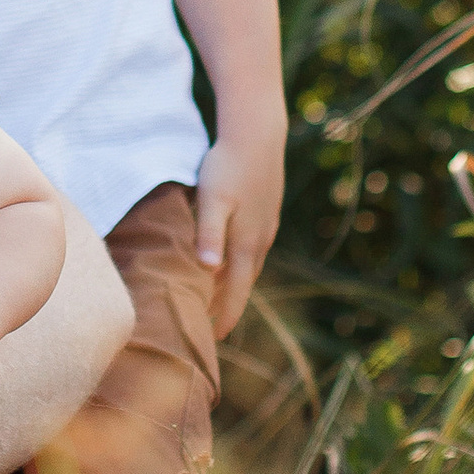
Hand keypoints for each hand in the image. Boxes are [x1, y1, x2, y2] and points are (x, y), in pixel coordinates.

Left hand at [195, 111, 284, 337]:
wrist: (257, 133)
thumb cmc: (228, 165)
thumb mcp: (213, 198)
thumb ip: (209, 233)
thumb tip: (208, 270)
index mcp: (246, 245)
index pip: (236, 294)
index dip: (224, 318)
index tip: (212, 340)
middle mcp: (260, 242)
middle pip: (243, 285)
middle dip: (227, 307)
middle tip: (208, 329)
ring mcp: (265, 227)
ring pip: (247, 266)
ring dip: (233, 285)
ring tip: (215, 301)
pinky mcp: (266, 213)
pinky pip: (250, 249)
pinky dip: (238, 264)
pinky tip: (227, 261)